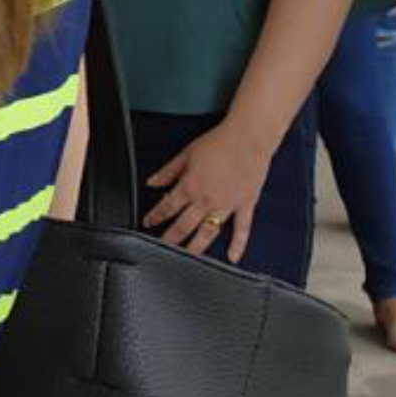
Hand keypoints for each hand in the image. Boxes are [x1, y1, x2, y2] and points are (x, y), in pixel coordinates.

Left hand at [145, 120, 276, 261]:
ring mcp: (227, 205)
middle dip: (170, 238)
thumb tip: (151, 182)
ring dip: (196, 247)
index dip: (154, 216)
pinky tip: (232, 257)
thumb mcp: (185, 154)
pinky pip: (242, 229)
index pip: (166, 207)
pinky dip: (238, 245)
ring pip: (208, 232)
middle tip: (161, 247)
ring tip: (187, 257)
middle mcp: (206, 200)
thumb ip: (167, 171)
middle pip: (184, 226)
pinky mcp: (245, 205)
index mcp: (189, 187)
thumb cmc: (219, 143)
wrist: (248, 139)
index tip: (147, 223)